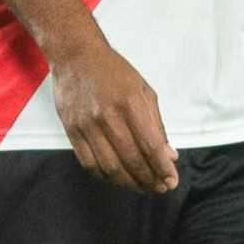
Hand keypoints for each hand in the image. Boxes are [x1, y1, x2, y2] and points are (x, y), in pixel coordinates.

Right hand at [47, 35, 175, 192]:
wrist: (75, 55)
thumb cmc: (114, 71)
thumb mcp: (143, 90)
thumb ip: (156, 124)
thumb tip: (169, 156)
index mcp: (130, 102)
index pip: (150, 144)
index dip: (162, 167)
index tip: (171, 180)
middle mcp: (107, 116)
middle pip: (131, 159)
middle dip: (149, 179)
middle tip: (160, 188)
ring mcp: (87, 125)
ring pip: (109, 166)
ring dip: (128, 182)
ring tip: (142, 187)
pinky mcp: (72, 130)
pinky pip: (88, 163)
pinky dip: (105, 176)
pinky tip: (117, 178)